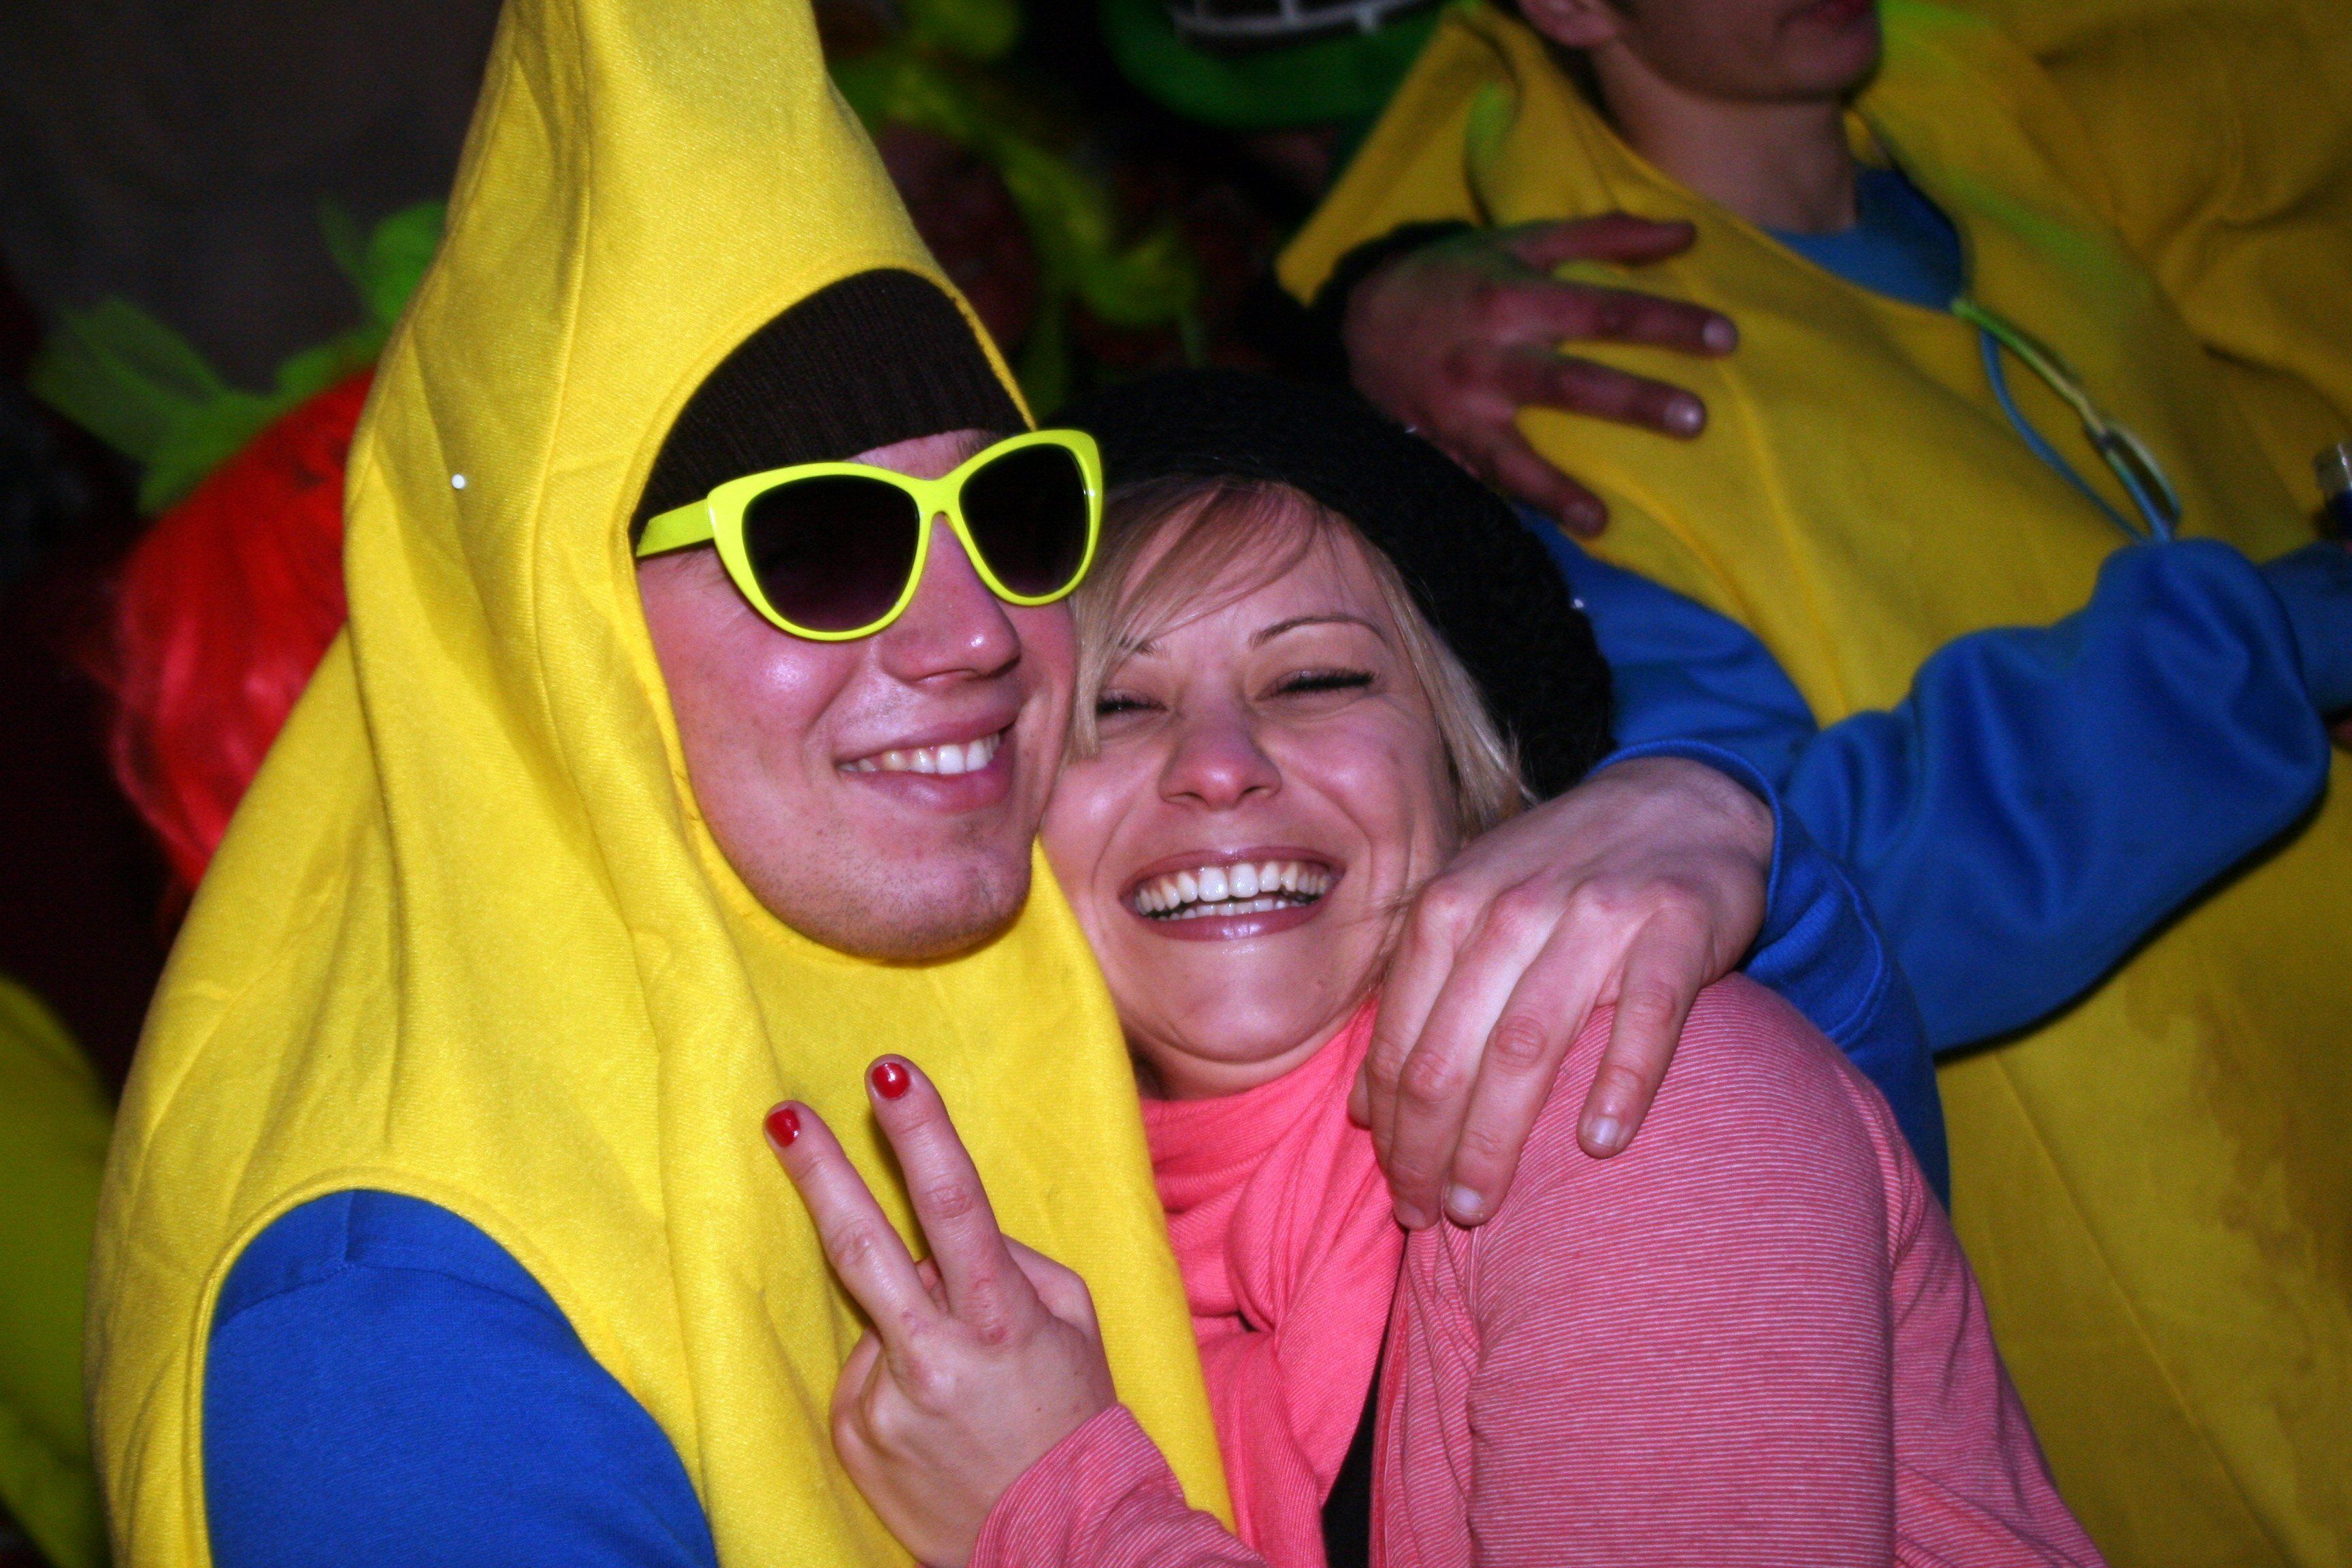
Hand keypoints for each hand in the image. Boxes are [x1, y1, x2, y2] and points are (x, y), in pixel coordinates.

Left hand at [768, 1057, 1116, 1566]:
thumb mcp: (1075, 1324)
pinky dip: (893, 1383)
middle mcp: (935, 1357)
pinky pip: (864, 1380)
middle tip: (780, 1114)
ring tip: (959, 1388)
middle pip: (862, 1245)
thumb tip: (948, 1237)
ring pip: (874, 1319)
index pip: (954, 1205)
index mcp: (999, 1316)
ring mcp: (887, 1402)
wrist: (1063, 1541)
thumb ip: (1014, 1264)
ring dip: (905, 1328)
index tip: (888, 1074)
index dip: (920, 1134)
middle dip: (819, 1171)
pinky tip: (934, 1424)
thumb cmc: (1073, 1418)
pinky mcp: (855, 1440)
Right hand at [1341, 216, 1735, 535]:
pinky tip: (1561, 537)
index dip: (1664, 323)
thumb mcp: (1518, 243)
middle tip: (1696, 421)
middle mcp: (1490, 358)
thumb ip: (1601, 237)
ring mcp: (1463, 412)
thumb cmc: (1455, 279)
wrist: (1359, 322)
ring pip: (1514, 455)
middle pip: (1569, 383)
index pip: (1602, 311)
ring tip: (1600, 520)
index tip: (1724, 339)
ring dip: (1557, 490)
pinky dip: (1518, 514)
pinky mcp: (1444, 450)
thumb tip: (1687, 234)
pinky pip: (1483, 487)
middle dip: (1632, 402)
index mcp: (1514, 298)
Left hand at [1360, 756, 1771, 1227]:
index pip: (1400, 1039)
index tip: (1397, 1192)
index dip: (1391, 1127)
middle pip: (1450, 1052)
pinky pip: (1644, 1015)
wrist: (1680, 800)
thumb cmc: (1562, 877)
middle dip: (1429, 1147)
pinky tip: (1600, 1145)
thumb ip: (1418, 1001)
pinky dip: (1620, 1082)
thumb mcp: (1474, 913)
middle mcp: (1512, 908)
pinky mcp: (1676, 924)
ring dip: (1498, 1137)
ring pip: (1528, 1044)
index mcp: (1450, 907)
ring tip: (1481, 1205)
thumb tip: (1363, 1112)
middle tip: (1431, 1217)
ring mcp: (1596, 914)